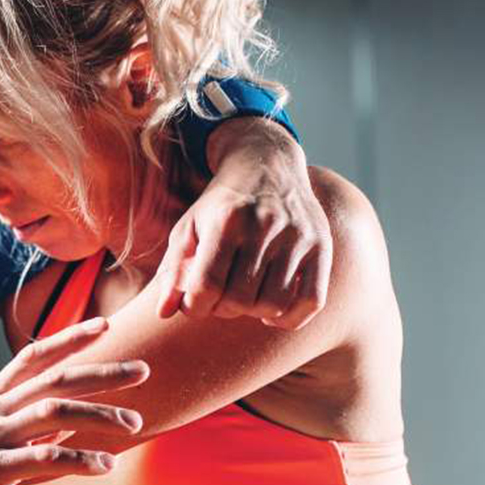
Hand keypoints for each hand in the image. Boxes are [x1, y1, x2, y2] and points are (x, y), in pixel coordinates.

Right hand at [0, 317, 146, 484]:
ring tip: (133, 425)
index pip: (33, 356)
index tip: (104, 325)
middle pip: (54, 379)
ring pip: (55, 412)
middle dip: (103, 372)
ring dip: (100, 416)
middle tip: (143, 370)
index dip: (69, 338)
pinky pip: (45, 459)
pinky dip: (81, 460)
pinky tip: (105, 466)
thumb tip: (66, 427)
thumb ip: (25, 433)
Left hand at [155, 117, 332, 328]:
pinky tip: (271, 309)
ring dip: (252, 313)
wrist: (267, 165)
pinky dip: (289, 318)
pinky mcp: (320, 246)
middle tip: (218, 299)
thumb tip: (163, 313)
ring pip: (273, 304)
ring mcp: (297, 236)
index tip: (194, 304)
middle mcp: (264, 226)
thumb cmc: (220, 205)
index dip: (194, 307)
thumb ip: (172, 270)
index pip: (206, 286)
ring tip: (242, 299)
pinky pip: (311, 301)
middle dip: (221, 309)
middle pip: (239, 299)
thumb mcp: (188, 228)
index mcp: (225, 220)